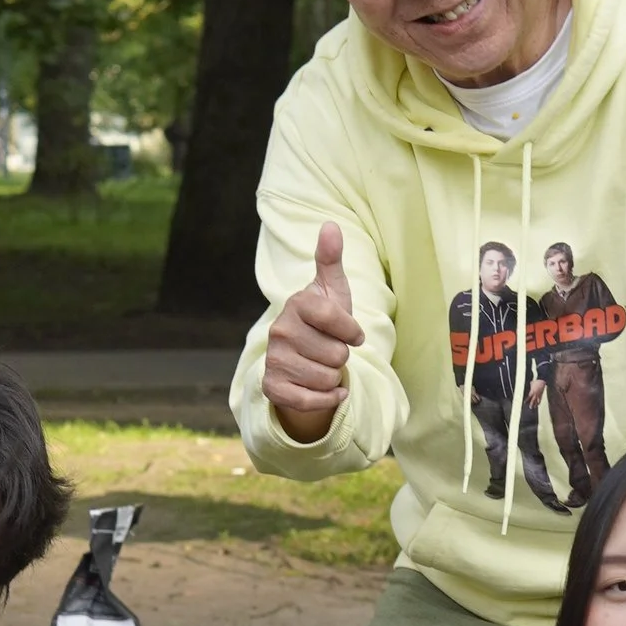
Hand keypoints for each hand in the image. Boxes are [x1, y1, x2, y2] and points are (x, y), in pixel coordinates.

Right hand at [262, 223, 363, 438]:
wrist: (300, 358)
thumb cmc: (323, 322)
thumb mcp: (331, 290)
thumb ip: (330, 259)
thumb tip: (331, 225)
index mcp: (296, 303)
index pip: (337, 319)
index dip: (352, 331)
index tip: (353, 334)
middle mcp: (280, 330)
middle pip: (337, 354)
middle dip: (341, 357)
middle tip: (330, 351)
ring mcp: (273, 359)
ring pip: (326, 378)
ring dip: (333, 377)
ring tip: (323, 366)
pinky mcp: (272, 386)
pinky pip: (310, 400)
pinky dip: (327, 399)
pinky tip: (328, 391)